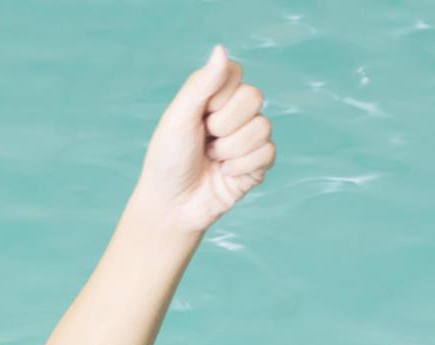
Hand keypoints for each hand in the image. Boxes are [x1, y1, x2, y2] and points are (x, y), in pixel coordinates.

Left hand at [135, 45, 276, 233]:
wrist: (171, 207)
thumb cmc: (167, 162)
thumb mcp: (178, 120)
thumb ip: (200, 85)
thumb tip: (221, 49)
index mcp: (212, 97)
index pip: (234, 73)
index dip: (218, 95)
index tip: (199, 115)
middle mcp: (233, 113)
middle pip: (254, 96)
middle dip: (224, 124)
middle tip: (204, 141)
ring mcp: (248, 137)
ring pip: (262, 127)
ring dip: (230, 150)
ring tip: (212, 160)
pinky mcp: (258, 163)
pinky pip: (267, 152)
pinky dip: (241, 167)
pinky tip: (224, 174)